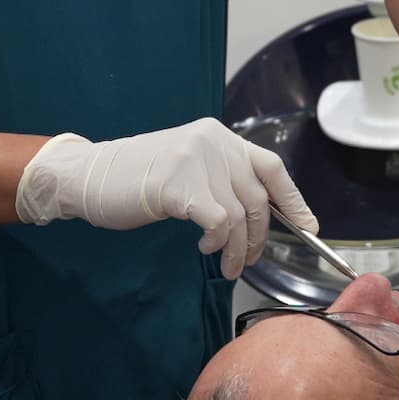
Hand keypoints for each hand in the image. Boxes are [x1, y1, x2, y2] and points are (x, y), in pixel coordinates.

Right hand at [12, 118, 314, 278]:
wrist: (90, 176)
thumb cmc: (137, 178)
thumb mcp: (188, 168)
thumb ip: (220, 180)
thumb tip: (259, 216)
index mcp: (218, 136)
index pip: (270, 166)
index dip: (293, 199)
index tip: (308, 226)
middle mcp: (213, 142)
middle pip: (257, 197)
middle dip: (259, 236)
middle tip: (248, 260)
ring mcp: (197, 161)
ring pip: (239, 215)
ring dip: (237, 248)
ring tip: (226, 263)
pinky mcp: (180, 185)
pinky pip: (218, 222)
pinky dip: (217, 241)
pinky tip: (204, 247)